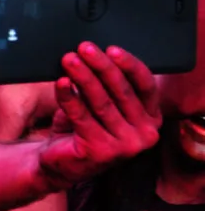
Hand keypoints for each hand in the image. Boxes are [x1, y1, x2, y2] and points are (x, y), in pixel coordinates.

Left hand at [42, 42, 161, 185]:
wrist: (59, 162)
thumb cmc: (81, 129)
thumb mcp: (98, 104)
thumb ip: (103, 84)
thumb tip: (93, 54)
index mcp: (150, 118)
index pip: (145, 85)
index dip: (129, 64)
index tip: (111, 48)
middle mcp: (145, 133)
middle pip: (121, 90)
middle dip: (101, 65)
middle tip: (84, 48)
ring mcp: (126, 145)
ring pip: (101, 102)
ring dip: (83, 77)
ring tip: (69, 60)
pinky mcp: (101, 151)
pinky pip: (82, 116)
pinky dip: (69, 97)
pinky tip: (61, 83)